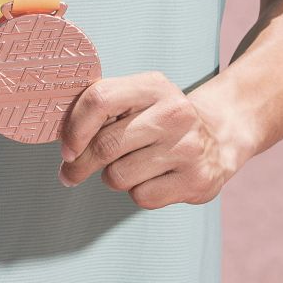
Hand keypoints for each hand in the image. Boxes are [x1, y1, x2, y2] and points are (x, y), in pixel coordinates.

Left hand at [55, 71, 253, 208]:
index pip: (99, 100)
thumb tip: (61, 135)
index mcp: (154, 86)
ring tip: (129, 167)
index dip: (73, 128)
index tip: (65, 148)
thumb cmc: (162, 118)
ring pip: (118, 176)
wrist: (221, 135)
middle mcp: (175, 114)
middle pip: (105, 145)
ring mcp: (188, 148)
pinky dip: (137, 192)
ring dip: (113, 177)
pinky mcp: (196, 181)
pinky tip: (152, 178)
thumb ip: (103, 107)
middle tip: (70, 172)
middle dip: (79, 164)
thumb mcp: (140, 97)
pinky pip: (141, 197)